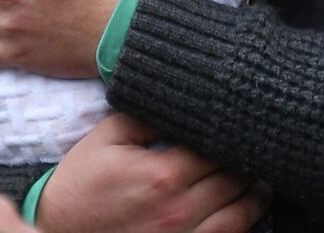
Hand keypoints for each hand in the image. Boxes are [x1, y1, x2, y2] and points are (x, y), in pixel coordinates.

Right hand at [34, 114, 269, 232]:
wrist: (59, 229)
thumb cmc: (83, 182)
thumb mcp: (108, 137)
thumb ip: (148, 116)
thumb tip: (186, 103)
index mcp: (163, 174)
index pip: (219, 147)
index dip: (235, 132)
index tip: (245, 120)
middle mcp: (179, 210)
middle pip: (236, 180)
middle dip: (250, 159)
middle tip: (260, 142)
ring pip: (240, 214)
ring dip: (256, 193)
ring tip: (264, 175)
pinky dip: (243, 221)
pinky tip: (247, 206)